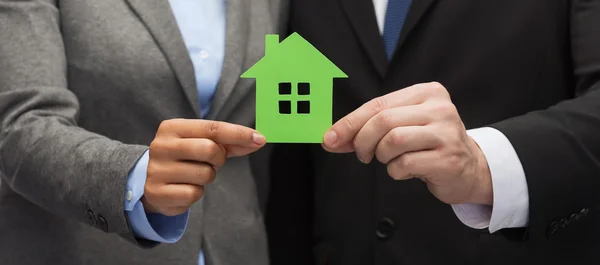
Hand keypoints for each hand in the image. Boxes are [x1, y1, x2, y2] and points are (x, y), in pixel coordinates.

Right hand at [143, 119, 265, 215]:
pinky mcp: (157, 192)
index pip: (212, 128)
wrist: (152, 181)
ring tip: (194, 175)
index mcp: (172, 127)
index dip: (238, 133)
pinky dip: (196, 193)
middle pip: (210, 149)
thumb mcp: (202, 143)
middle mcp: (161, 146)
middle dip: (219, 158)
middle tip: (213, 161)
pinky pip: (194, 194)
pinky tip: (184, 188)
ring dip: (208, 177)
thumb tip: (258, 140)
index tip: (260, 138)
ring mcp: (157, 169)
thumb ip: (229, 142)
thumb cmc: (185, 157)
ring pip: (205, 174)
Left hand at [322, 82, 492, 205]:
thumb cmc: (428, 144)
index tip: (330, 137)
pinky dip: (396, 171)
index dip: (350, 122)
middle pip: (383, 120)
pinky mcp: (448, 159)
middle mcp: (439, 108)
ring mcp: (447, 133)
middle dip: (362, 141)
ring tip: (389, 160)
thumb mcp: (403, 126)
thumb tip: (331, 138)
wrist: (469, 168)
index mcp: (427, 92)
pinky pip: (405, 164)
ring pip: (393, 140)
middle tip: (362, 154)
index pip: (378, 103)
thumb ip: (369, 128)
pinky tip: (407, 170)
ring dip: (381, 156)